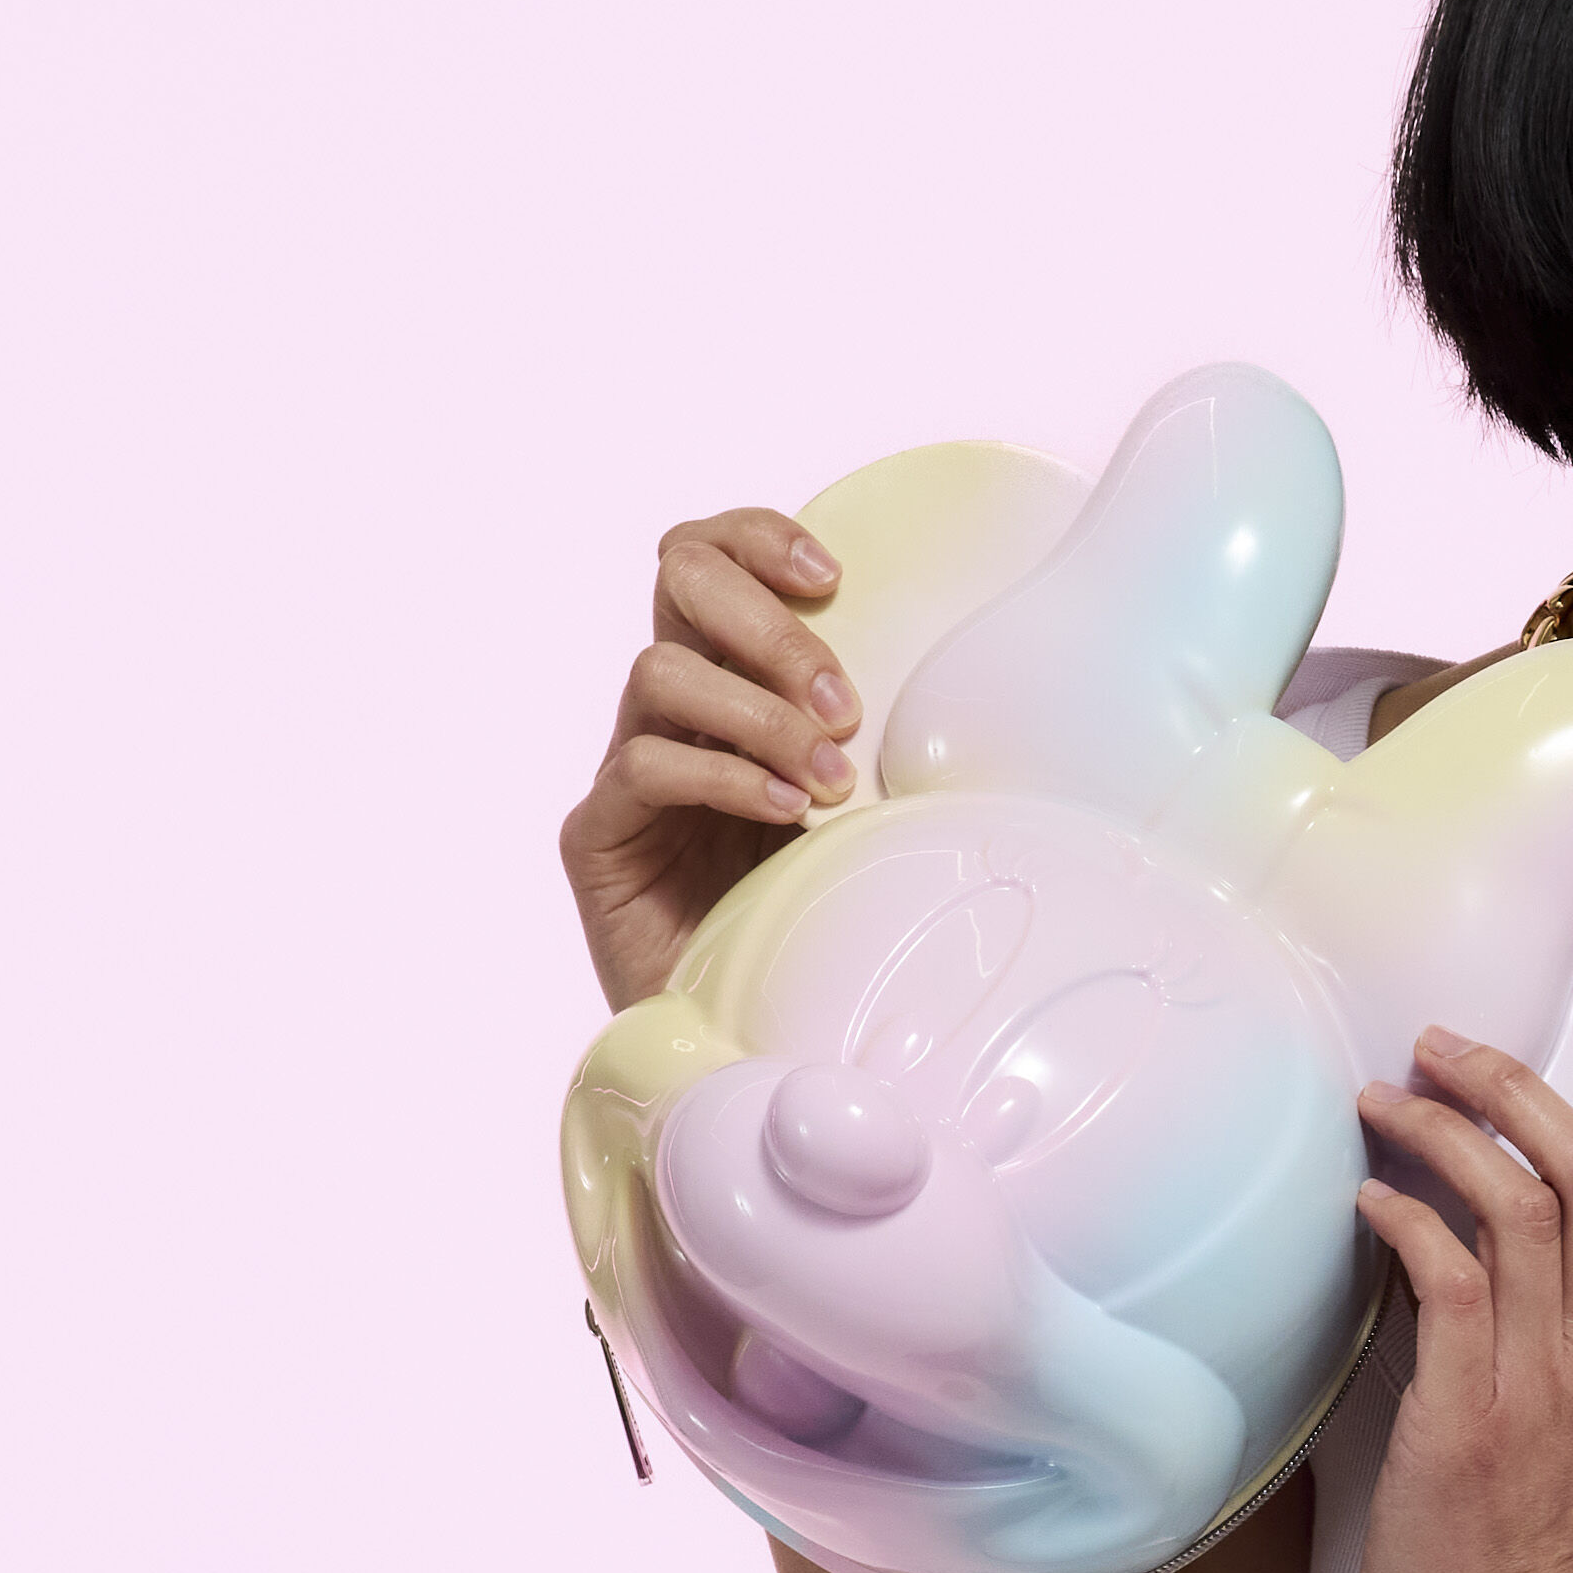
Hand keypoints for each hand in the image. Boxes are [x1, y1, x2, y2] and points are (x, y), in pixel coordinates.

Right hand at [558, 509, 864, 1008]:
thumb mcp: (878, 807)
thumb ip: (886, 740)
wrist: (759, 1034)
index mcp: (732, 681)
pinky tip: (791, 815)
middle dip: (766, 624)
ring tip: (831, 781)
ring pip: (663, 671)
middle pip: (678, 583)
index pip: (709, 559)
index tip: (830, 573)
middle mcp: (672, 709)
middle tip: (843, 703)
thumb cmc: (831, 912)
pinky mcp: (600, 834)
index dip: (755, 538)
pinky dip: (727, 777)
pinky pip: (646, 765)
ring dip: (760, 714)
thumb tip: (972, 691)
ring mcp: (628, 768)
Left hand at [1350, 1029, 1572, 1572]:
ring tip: (1382, 1100)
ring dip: (1445, 1131)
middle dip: (1514, 1085)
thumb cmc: (1509, 1551)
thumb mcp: (1563, 1423)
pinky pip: (1453, 1278)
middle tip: (1439, 1047)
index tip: (1531, 1112)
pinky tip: (1364, 1201)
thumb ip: (1545, 1330)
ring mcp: (1537, 1380)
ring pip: (1524, 1202)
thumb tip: (1469, 1230)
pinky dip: (1407, 1218)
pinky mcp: (1468, 1414)